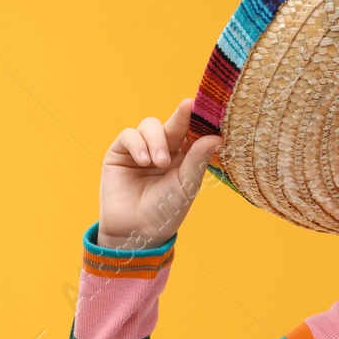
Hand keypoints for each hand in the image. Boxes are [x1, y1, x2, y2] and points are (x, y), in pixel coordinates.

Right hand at [97, 97, 223, 248]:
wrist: (136, 230)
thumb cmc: (166, 210)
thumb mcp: (186, 184)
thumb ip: (198, 159)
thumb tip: (218, 137)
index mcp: (185, 156)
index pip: (193, 132)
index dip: (199, 120)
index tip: (208, 108)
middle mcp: (164, 149)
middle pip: (173, 123)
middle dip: (180, 117)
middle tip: (188, 108)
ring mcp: (142, 149)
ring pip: (150, 125)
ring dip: (156, 140)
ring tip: (159, 162)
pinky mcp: (120, 152)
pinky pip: (129, 135)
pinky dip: (137, 144)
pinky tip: (143, 161)